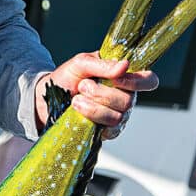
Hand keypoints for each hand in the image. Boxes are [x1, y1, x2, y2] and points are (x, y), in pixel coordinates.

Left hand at [35, 55, 157, 138]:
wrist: (47, 98)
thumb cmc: (67, 78)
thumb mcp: (80, 63)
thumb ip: (102, 64)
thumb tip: (124, 66)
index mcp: (124, 77)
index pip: (149, 80)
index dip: (138, 82)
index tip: (117, 79)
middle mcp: (125, 97)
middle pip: (128, 101)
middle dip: (100, 93)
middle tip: (83, 86)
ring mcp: (118, 116)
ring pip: (117, 117)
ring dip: (92, 107)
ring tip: (77, 99)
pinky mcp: (108, 132)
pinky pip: (109, 130)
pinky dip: (91, 118)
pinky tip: (80, 112)